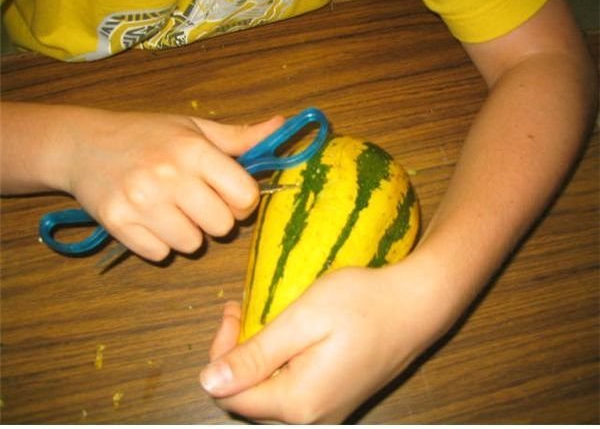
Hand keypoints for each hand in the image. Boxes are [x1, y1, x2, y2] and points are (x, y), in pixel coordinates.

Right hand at [63, 108, 283, 260]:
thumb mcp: (194, 129)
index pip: (245, 196)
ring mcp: (141, 202)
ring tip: (171, 209)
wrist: (84, 145)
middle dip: (216, 218)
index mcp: (193, 150)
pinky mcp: (118, 224)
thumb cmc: (147, 135)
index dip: (243, 200)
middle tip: (197, 202)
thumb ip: (240, 137)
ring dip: (188, 232)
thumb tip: (281, 126)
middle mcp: (169, 176)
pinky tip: (149, 220)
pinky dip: (159, 243)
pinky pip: (160, 254)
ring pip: (192, 244)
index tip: (229, 194)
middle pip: (223, 226)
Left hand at [200, 255, 459, 422]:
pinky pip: (294, 388)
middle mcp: (312, 417)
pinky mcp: (338, 397)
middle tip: (244, 310)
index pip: (232, 395)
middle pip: (251, 397)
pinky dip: (280, 361)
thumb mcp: (303, 320)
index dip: (221, 353)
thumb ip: (256, 355)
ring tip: (261, 316)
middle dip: (237, 353)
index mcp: (298, 402)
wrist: (417, 305)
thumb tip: (208, 383)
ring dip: (258, 355)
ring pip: (271, 392)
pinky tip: (287, 333)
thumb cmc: (362, 304)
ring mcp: (328, 411)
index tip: (234, 311)